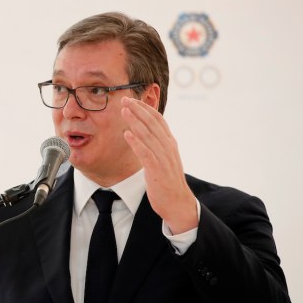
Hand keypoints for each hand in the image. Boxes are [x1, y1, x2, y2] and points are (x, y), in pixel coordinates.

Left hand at [120, 96, 197, 233]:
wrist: (177, 203)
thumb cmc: (167, 181)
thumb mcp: (164, 159)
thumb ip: (157, 145)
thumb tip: (146, 133)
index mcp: (169, 143)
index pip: (158, 120)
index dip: (145, 108)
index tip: (132, 100)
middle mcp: (168, 147)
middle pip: (152, 123)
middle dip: (138, 110)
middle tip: (125, 99)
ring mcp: (163, 158)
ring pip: (148, 135)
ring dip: (135, 121)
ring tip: (124, 111)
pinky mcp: (157, 169)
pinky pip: (146, 153)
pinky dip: (136, 142)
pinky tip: (127, 134)